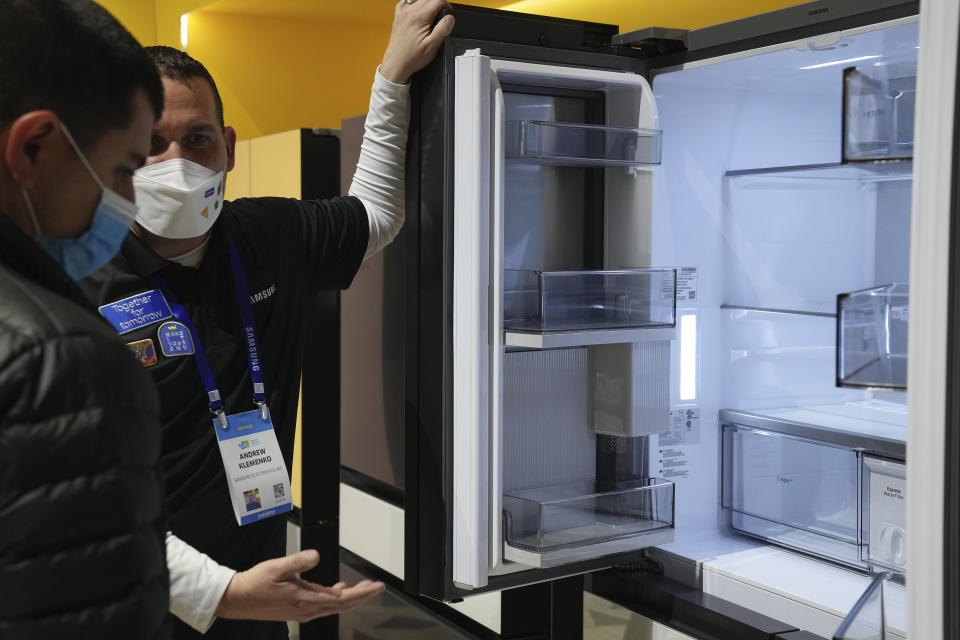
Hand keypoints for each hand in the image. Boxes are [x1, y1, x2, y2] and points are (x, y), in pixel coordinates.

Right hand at [215, 549, 384, 622]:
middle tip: (376, 587)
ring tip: (363, 587)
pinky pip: (323, 605)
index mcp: (305, 600)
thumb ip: (298, 561)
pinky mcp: (298, 610)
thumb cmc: (255, 584)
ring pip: (335, 607)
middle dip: (362, 595)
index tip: (376, 586)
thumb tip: (316, 556)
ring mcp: (303, 611)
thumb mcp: (277, 567)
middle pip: (343, 606)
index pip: (342, 599)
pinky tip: (338, 590)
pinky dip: (335, 598)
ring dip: (351, 597)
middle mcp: (307, 609)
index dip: (362, 593)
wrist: (237, 599)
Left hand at [380, 0, 454, 83]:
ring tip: (431, 15)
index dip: (447, 5)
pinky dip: (413, 3)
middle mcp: (409, 12)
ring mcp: (402, 14)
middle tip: (441, 16)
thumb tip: (450, 18)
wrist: (396, 64)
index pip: (437, 0)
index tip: (448, 14)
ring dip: (427, 3)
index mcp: (420, 17)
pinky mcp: (398, 17)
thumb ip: (442, 30)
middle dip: (438, 4)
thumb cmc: (412, 58)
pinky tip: (417, 11)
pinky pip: (405, 3)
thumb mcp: (432, 46)